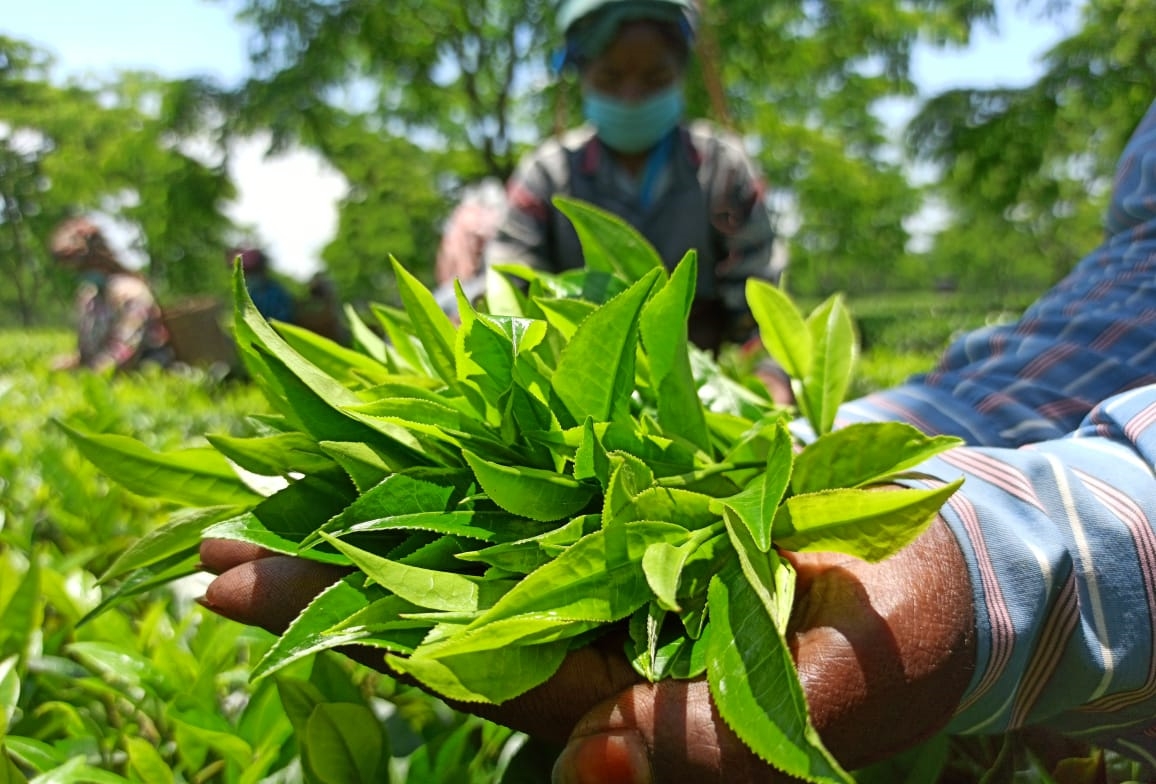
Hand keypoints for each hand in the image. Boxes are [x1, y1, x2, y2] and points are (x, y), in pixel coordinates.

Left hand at [199, 516, 974, 782]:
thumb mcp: (818, 696)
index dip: (349, 630)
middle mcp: (591, 644)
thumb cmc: (897, 635)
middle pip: (433, 616)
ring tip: (253, 505)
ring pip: (464, 559)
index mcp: (620, 696)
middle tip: (203, 552)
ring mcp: (604, 583)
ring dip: (362, 530)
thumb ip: (704, 738)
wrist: (941, 567)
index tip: (241, 587)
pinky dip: (448, 478)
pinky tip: (379, 452)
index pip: (462, 668)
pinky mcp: (628, 530)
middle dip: (319, 587)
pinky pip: (524, 507)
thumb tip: (587, 771)